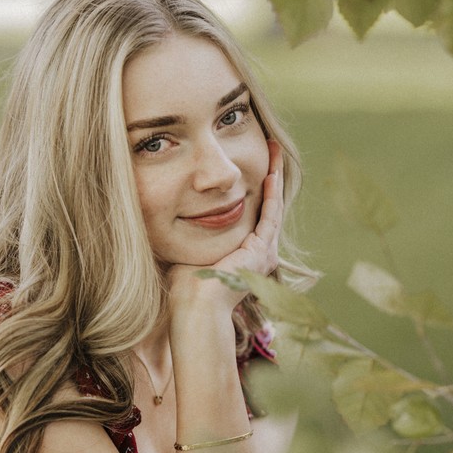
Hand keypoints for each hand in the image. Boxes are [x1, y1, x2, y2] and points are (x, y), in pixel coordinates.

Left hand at [167, 140, 283, 312]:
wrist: (194, 304)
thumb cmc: (185, 283)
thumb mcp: (190, 246)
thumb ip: (191, 229)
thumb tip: (177, 210)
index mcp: (244, 253)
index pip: (253, 212)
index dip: (254, 186)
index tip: (250, 162)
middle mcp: (259, 252)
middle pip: (267, 205)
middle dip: (269, 175)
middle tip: (271, 149)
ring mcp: (263, 252)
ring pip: (273, 206)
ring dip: (274, 177)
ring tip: (275, 152)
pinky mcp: (262, 250)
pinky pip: (270, 214)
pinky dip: (272, 193)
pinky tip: (270, 173)